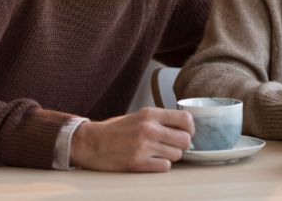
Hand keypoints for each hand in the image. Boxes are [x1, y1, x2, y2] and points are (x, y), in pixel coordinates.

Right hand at [70, 107, 193, 171]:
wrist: (90, 143)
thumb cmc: (115, 130)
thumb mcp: (138, 116)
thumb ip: (159, 119)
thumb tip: (184, 126)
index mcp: (150, 114)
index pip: (185, 118)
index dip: (190, 128)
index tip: (186, 133)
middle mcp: (149, 128)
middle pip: (185, 140)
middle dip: (182, 145)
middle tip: (173, 146)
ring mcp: (144, 146)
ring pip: (177, 155)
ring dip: (171, 156)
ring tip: (159, 153)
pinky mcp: (138, 163)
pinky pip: (164, 167)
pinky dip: (161, 166)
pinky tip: (152, 161)